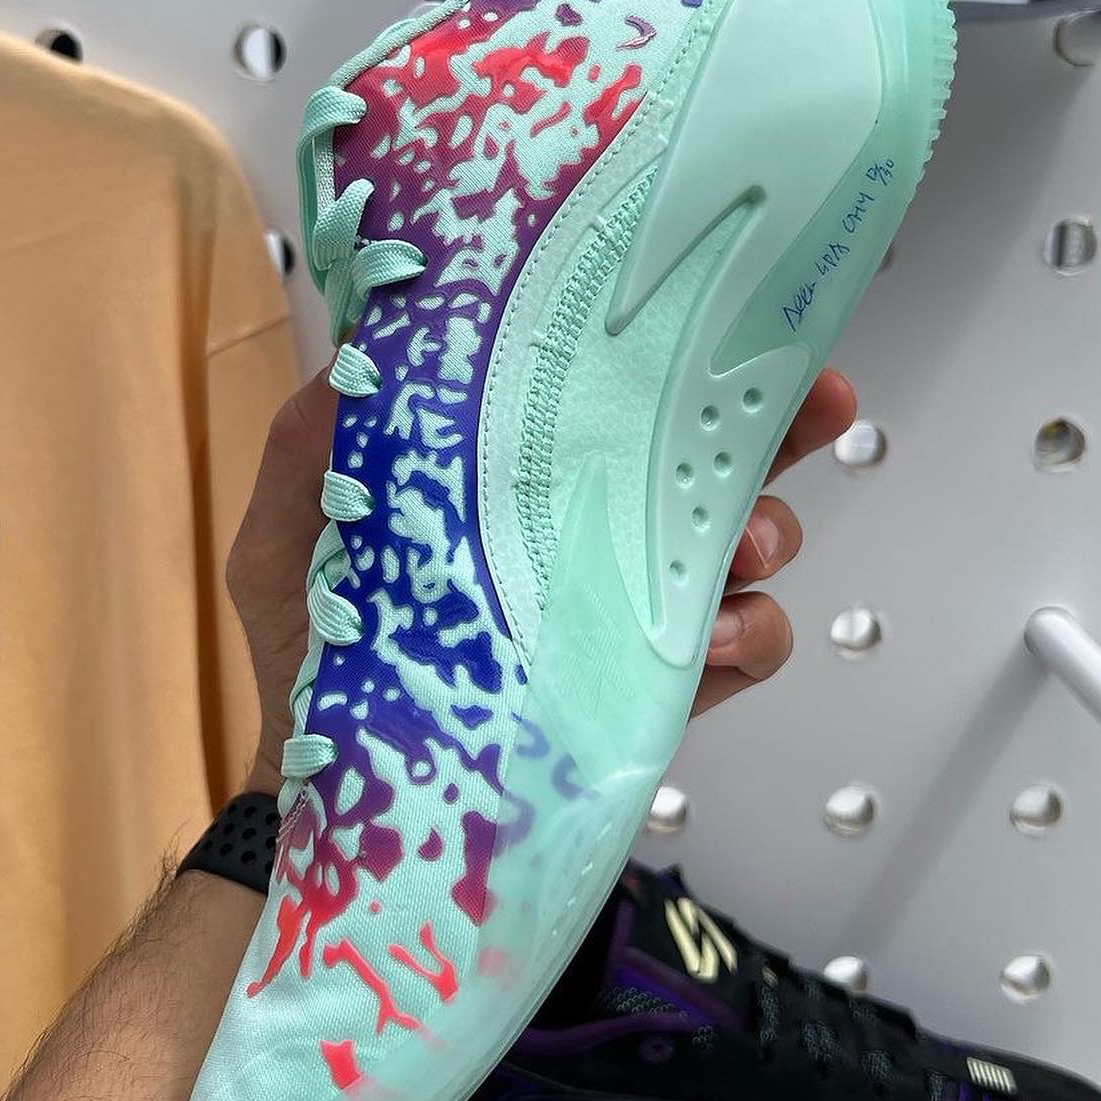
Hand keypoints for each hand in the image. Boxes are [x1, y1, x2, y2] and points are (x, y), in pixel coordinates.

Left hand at [228, 366, 856, 789]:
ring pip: (742, 552)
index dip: (677, 352)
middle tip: (812, 408)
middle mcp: (589, 532)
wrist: (333, 788)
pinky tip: (720, 635)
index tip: (732, 312)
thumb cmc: (312, 648)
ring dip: (767, 534)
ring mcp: (627, 611)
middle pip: (707, 459)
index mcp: (522, 477)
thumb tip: (360, 357)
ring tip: (746, 544)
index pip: (614, 398)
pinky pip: (736, 656)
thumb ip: (312, 447)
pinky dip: (750, 638)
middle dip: (778, 425)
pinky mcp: (647, 692)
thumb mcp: (288, 533)